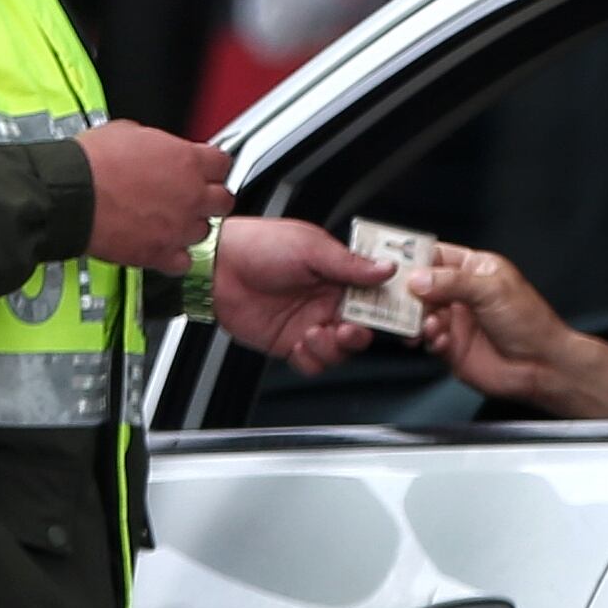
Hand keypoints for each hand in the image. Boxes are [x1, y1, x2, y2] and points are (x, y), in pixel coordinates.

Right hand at [77, 120, 232, 274]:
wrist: (69, 194)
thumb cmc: (92, 162)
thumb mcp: (130, 132)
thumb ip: (158, 145)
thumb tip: (157, 149)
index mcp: (187, 160)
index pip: (223, 164)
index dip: (211, 167)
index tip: (203, 170)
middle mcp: (191, 195)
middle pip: (223, 201)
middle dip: (209, 198)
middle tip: (192, 197)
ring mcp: (178, 227)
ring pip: (205, 232)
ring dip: (190, 227)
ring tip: (169, 222)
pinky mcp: (160, 254)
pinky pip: (183, 262)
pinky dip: (174, 257)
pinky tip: (160, 246)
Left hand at [212, 218, 393, 359]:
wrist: (219, 265)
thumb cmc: (260, 245)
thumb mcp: (310, 247)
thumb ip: (349, 264)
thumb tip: (386, 269)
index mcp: (338, 276)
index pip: (373, 298)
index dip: (384, 309)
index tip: (389, 316)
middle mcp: (327, 302)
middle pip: (361, 329)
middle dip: (359, 334)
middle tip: (349, 329)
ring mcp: (309, 323)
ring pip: (339, 351)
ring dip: (333, 348)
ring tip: (315, 332)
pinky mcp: (288, 342)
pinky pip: (311, 362)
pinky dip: (312, 358)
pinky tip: (301, 342)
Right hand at [404, 244, 577, 405]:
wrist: (542, 366)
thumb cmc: (529, 322)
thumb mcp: (492, 291)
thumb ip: (453, 282)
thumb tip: (418, 278)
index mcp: (473, 269)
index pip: (435, 256)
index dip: (414, 258)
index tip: (393, 263)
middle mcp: (460, 293)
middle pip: (420, 286)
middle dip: (407, 292)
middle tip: (396, 297)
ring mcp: (454, 320)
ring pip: (419, 314)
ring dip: (416, 318)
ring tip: (424, 323)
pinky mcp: (451, 346)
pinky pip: (427, 339)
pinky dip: (427, 338)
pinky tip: (439, 339)